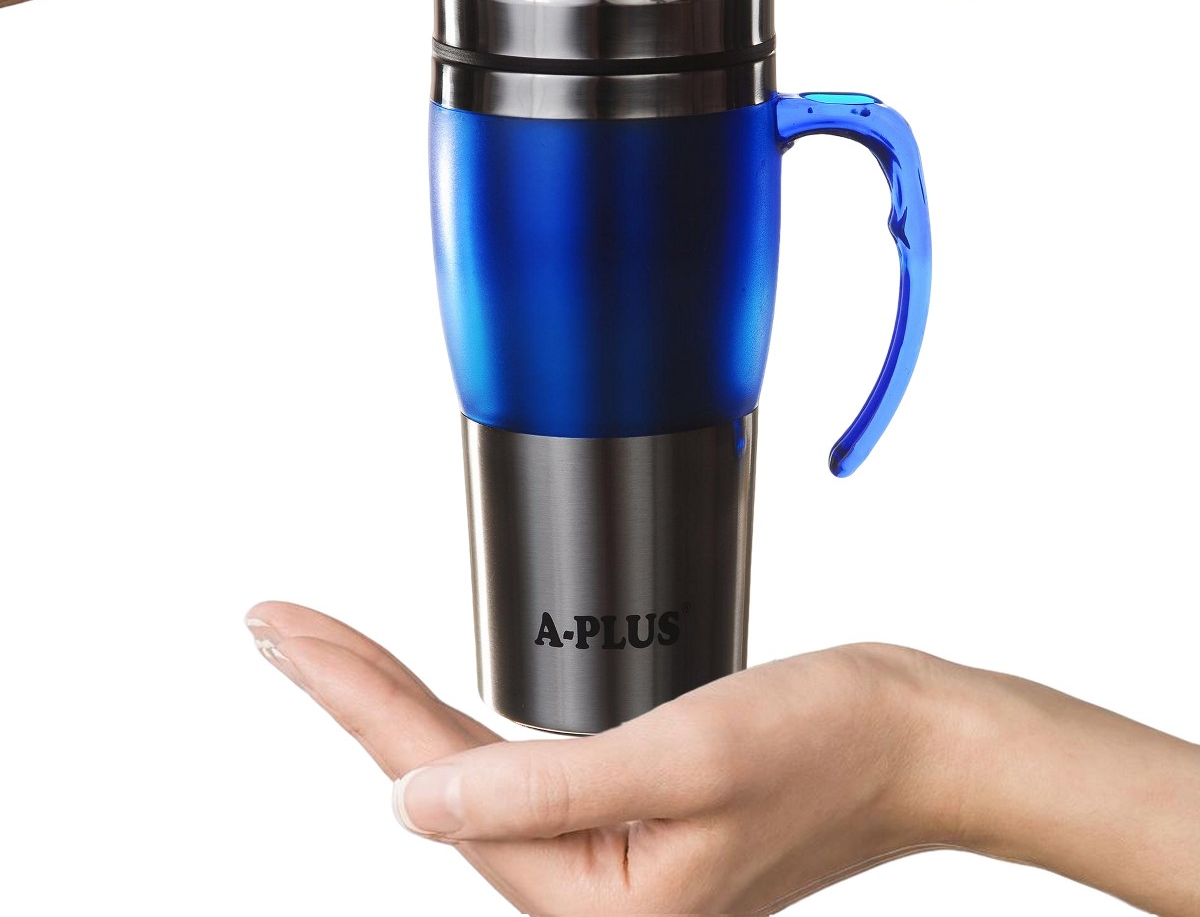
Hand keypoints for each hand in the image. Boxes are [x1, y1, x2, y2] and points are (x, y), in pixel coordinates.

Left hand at [246, 602, 1199, 915]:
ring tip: (327, 650)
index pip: (439, 785)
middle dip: (355, 692)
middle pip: (439, 781)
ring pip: (472, 778)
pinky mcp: (633, 817)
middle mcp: (598, 897)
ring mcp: (613, 859)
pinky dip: (465, 726)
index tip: (283, 630)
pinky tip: (430, 707)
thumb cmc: (829, 745)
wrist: (917, 738)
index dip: (350, 695)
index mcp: (603, 905)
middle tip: (282, 625)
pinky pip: (521, 773)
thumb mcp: (684, 760)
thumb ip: (541, 789)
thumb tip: (410, 805)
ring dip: (398, 706)